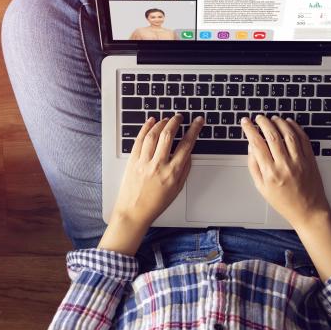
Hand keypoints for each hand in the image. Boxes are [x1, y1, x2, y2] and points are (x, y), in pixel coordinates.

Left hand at [99, 115, 202, 254]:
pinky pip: (139, 140)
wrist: (133, 212)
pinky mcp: (132, 161)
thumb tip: (189, 153)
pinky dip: (145, 128)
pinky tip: (151, 122)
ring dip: (161, 123)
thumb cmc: (155, 203)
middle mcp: (159, 165)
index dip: (194, 129)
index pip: (187, 144)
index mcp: (173, 172)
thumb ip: (184, 170)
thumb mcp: (177, 189)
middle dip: (176, 122)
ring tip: (167, 119)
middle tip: (180, 117)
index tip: (198, 121)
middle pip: (168, 135)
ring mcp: (144, 162)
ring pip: (154, 135)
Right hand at [240, 114, 330, 229]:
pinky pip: (303, 138)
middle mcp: (284, 165)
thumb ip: (254, 166)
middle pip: (272, 135)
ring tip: (272, 118)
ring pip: (288, 134)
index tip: (246, 122)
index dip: (249, 129)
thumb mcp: (262, 187)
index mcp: (270, 173)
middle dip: (263, 122)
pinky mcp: (310, 159)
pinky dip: (295, 127)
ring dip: (279, 122)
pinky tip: (289, 123)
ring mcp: (299, 161)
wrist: (308, 210)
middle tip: (259, 117)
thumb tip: (251, 146)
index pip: (257, 144)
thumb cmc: (284, 202)